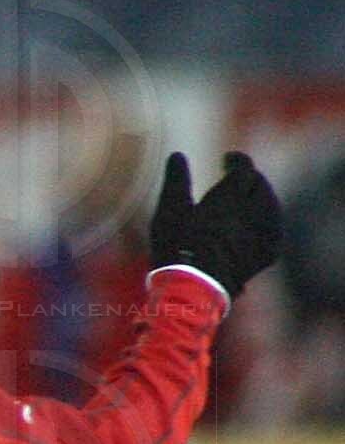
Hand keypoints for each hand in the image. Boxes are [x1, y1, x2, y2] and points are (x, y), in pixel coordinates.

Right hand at [149, 152, 280, 300]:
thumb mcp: (169, 210)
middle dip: (249, 178)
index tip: (227, 160)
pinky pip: (273, 228)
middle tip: (236, 180)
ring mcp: (266, 231)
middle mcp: (256, 209)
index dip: (236, 161)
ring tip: (246, 200)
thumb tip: (178, 155)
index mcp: (232, 194)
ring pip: (270, 205)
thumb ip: (176, 180)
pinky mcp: (270, 251)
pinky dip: (265, 221)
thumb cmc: (177, 246)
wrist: (196, 287)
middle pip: (259, 184)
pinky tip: (255, 224)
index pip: (244, 167)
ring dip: (259, 198)